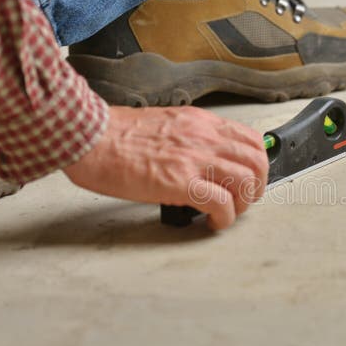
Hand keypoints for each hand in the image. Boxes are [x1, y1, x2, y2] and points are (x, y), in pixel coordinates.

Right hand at [63, 105, 267, 229]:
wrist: (89, 137)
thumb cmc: (115, 134)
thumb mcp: (165, 124)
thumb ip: (190, 137)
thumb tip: (203, 158)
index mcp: (201, 123)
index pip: (251, 139)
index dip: (256, 163)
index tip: (248, 178)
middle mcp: (204, 137)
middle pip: (256, 162)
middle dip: (256, 187)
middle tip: (243, 200)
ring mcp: (195, 159)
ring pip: (246, 183)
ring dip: (243, 205)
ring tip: (227, 213)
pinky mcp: (181, 182)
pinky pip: (222, 203)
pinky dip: (225, 218)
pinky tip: (213, 222)